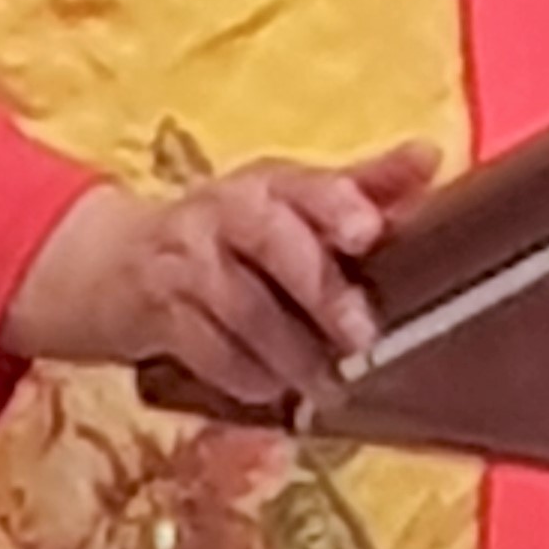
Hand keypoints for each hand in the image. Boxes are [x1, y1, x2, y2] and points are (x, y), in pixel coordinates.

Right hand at [1, 143, 440, 407]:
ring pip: (243, 309)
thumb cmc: (233, 233)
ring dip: (291, 354)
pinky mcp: (158, 314)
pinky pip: (208, 350)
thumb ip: (363, 187)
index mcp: (269, 183)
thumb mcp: (291, 203)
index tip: (368, 230)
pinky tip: (275, 391)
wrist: (118, 263)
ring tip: (330, 386)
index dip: (338, 203)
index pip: (307, 184)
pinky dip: (247, 376)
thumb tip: (429, 156)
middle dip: (320, 291)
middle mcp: (224, 212)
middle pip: (273, 242)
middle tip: (363, 337)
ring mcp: (186, 262)